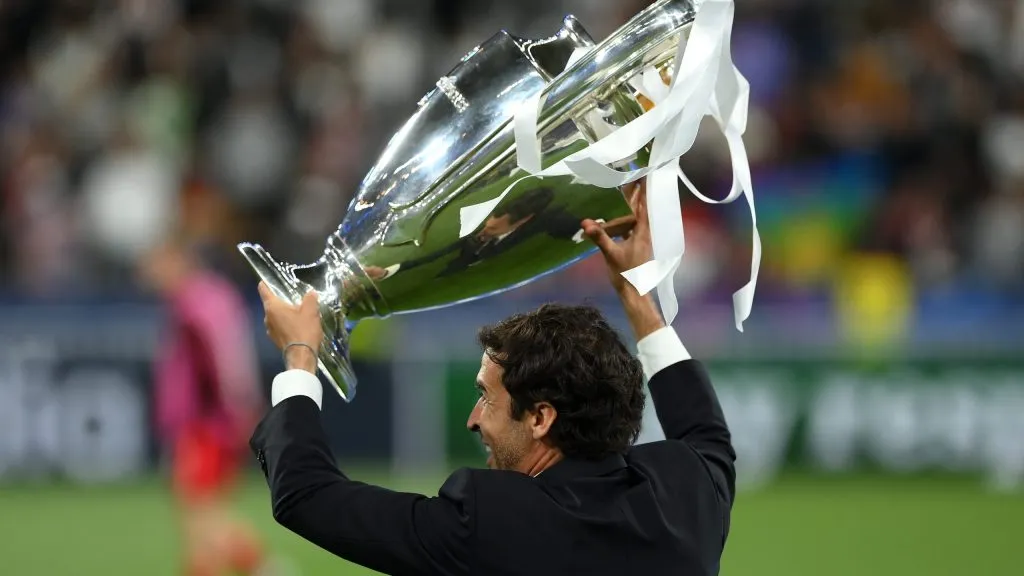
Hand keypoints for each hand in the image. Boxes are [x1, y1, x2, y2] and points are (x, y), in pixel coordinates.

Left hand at [258, 282, 323, 373]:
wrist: (302, 355)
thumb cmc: (304, 329)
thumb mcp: (311, 311)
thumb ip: (310, 299)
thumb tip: (311, 293)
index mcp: (272, 306)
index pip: (263, 290)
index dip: (265, 284)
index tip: (267, 280)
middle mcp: (267, 317)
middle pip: (271, 304)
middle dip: (280, 301)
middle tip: (292, 298)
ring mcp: (269, 330)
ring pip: (275, 316)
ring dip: (283, 314)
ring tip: (296, 313)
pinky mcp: (275, 340)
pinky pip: (278, 327)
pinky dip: (285, 324)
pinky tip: (296, 326)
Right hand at [582, 180, 664, 339]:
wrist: (633, 292)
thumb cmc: (625, 273)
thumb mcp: (610, 254)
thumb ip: (599, 237)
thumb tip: (586, 222)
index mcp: (643, 232)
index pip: (645, 207)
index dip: (644, 191)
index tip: (643, 176)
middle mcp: (645, 233)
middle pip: (642, 209)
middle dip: (637, 194)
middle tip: (632, 177)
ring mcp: (641, 239)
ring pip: (637, 217)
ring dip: (632, 205)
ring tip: (624, 192)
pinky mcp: (636, 245)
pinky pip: (632, 227)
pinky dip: (626, 218)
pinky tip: (617, 216)